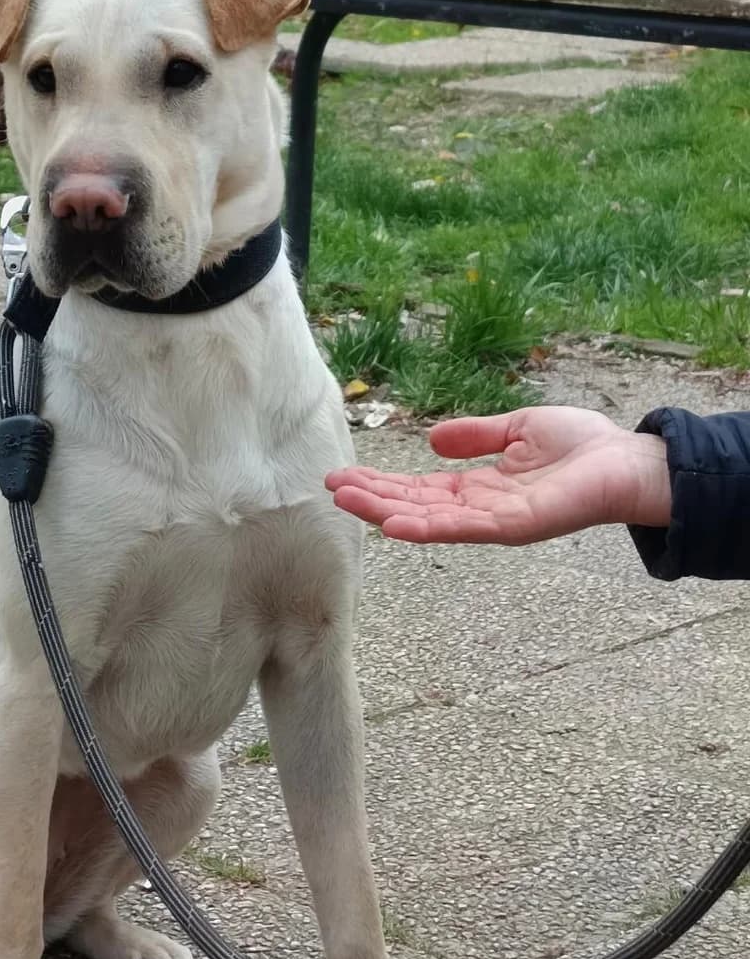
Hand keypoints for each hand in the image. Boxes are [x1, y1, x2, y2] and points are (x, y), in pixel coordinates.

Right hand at [326, 406, 670, 544]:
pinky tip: (394, 524)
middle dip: (371, 498)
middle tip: (329, 488)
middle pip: (414, 506)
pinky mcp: (514, 525)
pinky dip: (427, 528)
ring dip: (385, 512)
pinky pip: (462, 529)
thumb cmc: (583, 446)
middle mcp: (480, 509)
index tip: (343, 475)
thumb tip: (431, 439)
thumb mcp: (517, 429)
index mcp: (479, 487)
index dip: (381, 483)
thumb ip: (476, 435)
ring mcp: (495, 521)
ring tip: (346, 502)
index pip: (419, 489)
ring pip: (429, 520)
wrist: (628, 461)